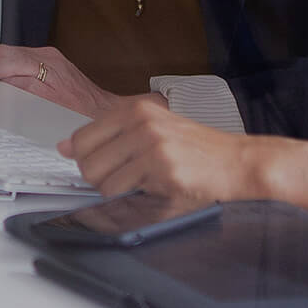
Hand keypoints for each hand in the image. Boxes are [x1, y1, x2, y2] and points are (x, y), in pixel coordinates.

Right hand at [0, 45, 110, 120]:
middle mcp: (45, 56)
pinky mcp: (42, 64)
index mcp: (48, 64)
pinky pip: (9, 58)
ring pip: (2, 53)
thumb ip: (23, 92)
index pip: (6, 60)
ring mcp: (44, 58)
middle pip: (0, 53)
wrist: (105, 114)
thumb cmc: (84, 116)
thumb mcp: (52, 107)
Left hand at [56, 96, 307, 226]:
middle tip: (133, 178)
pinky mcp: (162, 169)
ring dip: (119, 192)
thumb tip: (66, 147)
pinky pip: (122, 193)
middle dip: (103, 179)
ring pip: (101, 181)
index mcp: (135, 109)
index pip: (81, 138)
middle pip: (86, 162)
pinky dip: (135, 199)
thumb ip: (110, 135)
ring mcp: (151, 144)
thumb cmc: (198, 152)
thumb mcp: (153, 131)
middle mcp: (140, 121)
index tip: (104, 166)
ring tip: (148, 183)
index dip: (88, 159)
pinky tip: (160, 188)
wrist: (240, 165)